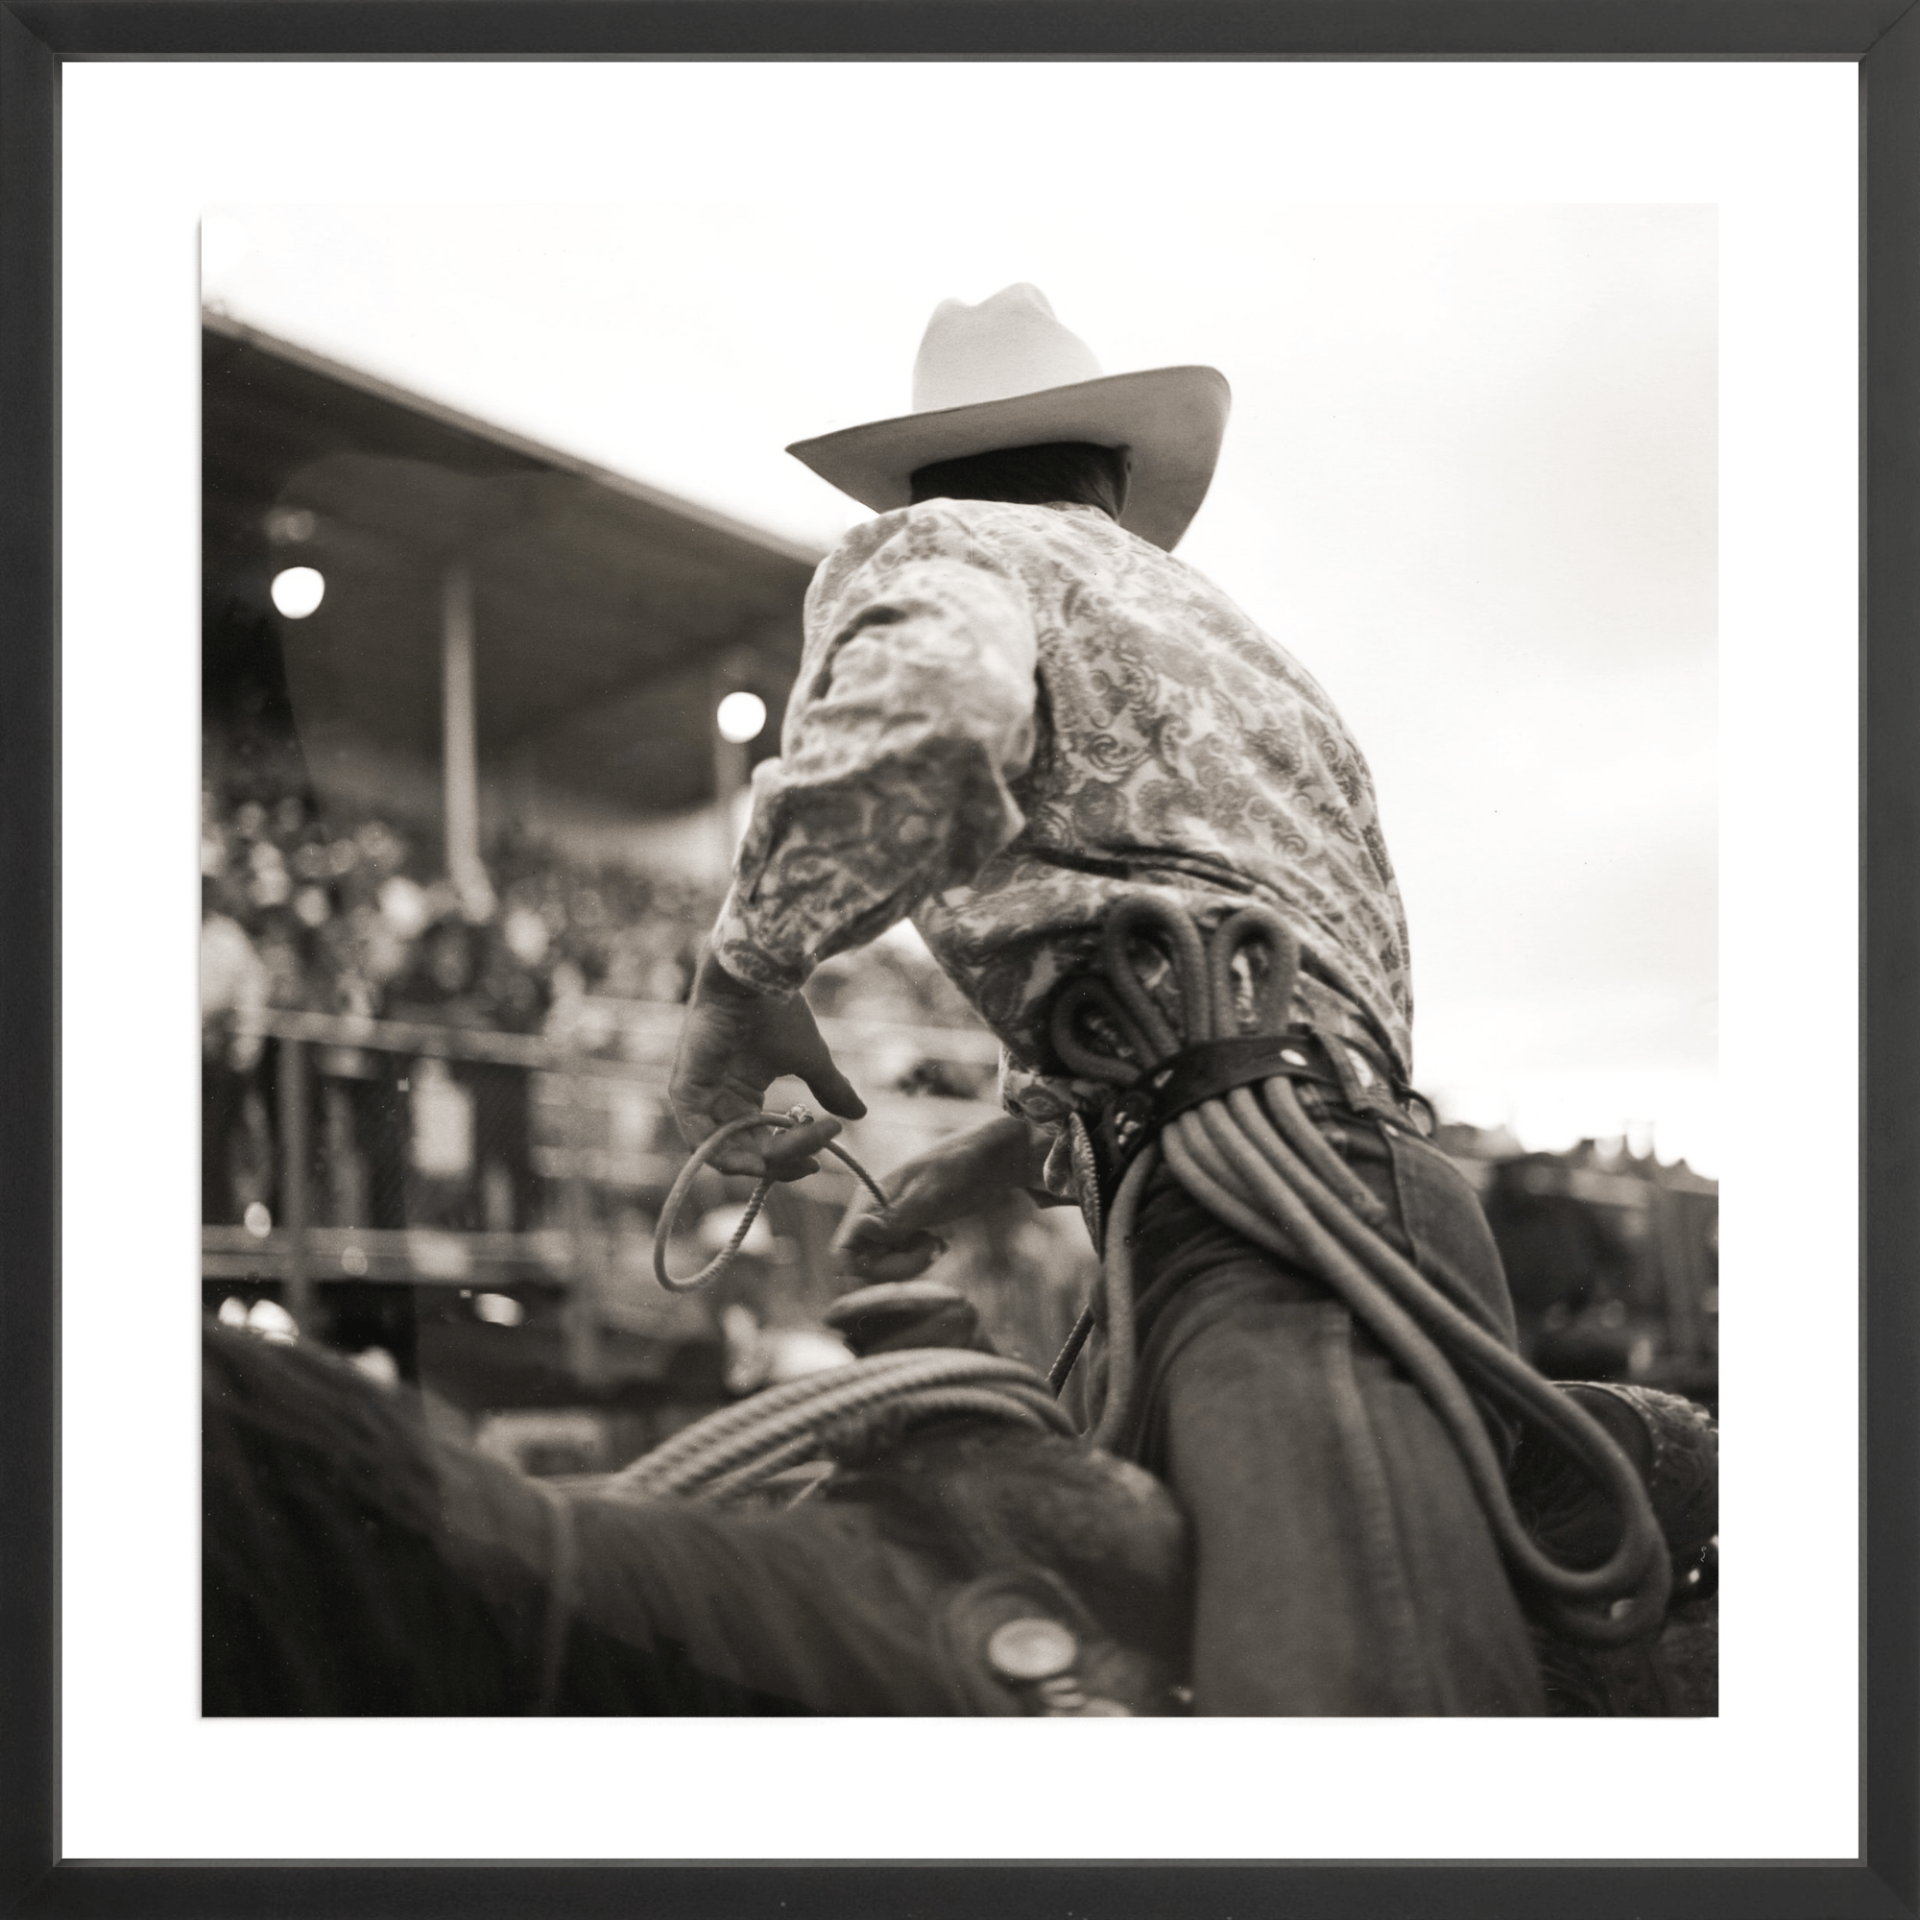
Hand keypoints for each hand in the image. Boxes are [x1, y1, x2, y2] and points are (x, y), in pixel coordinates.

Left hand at [668, 948, 866, 1178]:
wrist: (758, 977)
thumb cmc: (778, 1011)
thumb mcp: (810, 1059)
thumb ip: (830, 1088)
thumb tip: (859, 1113)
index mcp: (741, 1095)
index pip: (760, 1147)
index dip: (789, 1160)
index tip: (821, 1160)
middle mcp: (718, 1101)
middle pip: (747, 1156)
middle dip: (784, 1161)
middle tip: (816, 1155)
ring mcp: (699, 1098)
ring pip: (727, 1154)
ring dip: (766, 1161)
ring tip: (801, 1150)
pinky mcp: (685, 1090)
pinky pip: (700, 1140)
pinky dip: (730, 1157)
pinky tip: (764, 1158)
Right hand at [831, 1115, 1043, 1280]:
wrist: (987, 1161)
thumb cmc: (959, 1166)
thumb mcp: (930, 1193)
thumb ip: (896, 1217)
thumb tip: (860, 1230)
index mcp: (869, 1201)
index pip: (843, 1251)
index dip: (863, 1270)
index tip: (899, 1268)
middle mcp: (872, 1215)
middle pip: (862, 1265)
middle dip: (895, 1269)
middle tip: (930, 1250)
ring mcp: (888, 1226)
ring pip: (881, 1267)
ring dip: (909, 1266)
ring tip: (936, 1246)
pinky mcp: (906, 1234)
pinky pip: (899, 1262)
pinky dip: (918, 1261)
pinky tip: (938, 1245)